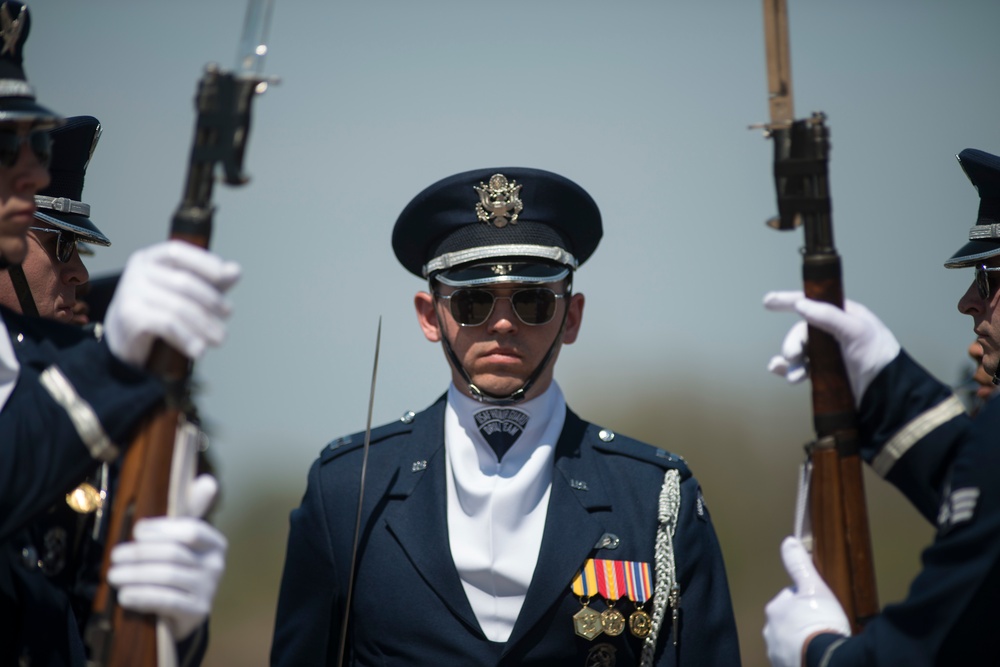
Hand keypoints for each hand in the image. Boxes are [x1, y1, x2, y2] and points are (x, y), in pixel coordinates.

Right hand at [104, 241, 240, 366]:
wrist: (124, 338)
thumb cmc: (157, 309)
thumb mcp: (185, 291)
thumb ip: (210, 281)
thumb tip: (235, 271)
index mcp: (150, 259)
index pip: (177, 252)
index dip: (204, 262)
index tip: (227, 276)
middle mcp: (137, 272)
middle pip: (183, 283)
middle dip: (211, 300)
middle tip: (228, 314)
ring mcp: (130, 293)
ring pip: (177, 307)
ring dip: (204, 325)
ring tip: (219, 338)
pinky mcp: (129, 317)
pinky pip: (166, 325)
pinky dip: (187, 338)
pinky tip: (199, 350)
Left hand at [108, 474, 226, 640]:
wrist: (187, 612)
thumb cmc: (181, 569)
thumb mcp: (186, 541)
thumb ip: (190, 512)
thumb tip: (207, 481)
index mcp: (215, 543)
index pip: (190, 530)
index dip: (161, 529)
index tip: (137, 531)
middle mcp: (216, 565)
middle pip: (174, 553)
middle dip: (140, 553)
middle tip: (115, 556)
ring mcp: (208, 589)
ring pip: (167, 576)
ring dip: (135, 575)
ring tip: (114, 575)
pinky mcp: (197, 612)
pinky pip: (166, 601)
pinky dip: (142, 596)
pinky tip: (125, 595)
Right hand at [763, 290, 899, 404]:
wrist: (887, 393)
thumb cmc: (878, 356)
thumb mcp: (856, 331)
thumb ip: (828, 316)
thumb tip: (800, 304)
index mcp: (843, 316)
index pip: (812, 303)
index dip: (789, 301)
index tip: (767, 302)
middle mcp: (833, 333)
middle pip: (801, 332)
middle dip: (793, 344)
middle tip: (792, 357)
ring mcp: (828, 354)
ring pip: (799, 352)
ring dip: (791, 363)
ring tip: (795, 377)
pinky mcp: (824, 374)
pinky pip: (799, 368)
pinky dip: (787, 370)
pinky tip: (781, 373)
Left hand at [763, 537, 849, 666]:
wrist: (825, 662)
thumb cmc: (819, 622)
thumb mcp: (813, 588)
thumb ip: (799, 565)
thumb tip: (788, 541)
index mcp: (774, 609)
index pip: (791, 599)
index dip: (808, 602)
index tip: (821, 609)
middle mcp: (769, 631)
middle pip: (789, 621)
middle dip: (803, 623)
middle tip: (823, 627)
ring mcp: (775, 653)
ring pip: (790, 641)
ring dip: (803, 642)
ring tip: (822, 644)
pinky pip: (794, 659)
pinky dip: (803, 657)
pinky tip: (817, 657)